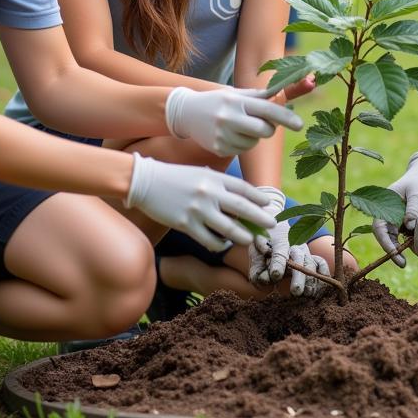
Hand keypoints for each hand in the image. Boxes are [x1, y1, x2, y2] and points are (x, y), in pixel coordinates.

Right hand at [124, 153, 275, 251]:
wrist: (145, 181)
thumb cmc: (175, 177)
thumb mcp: (200, 173)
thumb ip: (218, 183)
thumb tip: (238, 198)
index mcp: (214, 177)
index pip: (243, 188)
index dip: (258, 197)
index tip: (268, 205)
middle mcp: (209, 192)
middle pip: (242, 207)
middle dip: (259, 217)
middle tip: (272, 225)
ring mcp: (197, 209)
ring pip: (228, 227)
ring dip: (242, 235)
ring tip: (250, 239)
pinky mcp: (185, 224)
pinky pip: (208, 239)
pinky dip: (218, 244)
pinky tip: (223, 244)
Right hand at [165, 86, 302, 156]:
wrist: (186, 112)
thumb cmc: (220, 101)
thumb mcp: (238, 94)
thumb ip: (262, 95)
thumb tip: (288, 90)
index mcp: (237, 100)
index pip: (267, 109)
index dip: (286, 117)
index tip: (299, 125)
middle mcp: (229, 117)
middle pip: (265, 130)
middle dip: (269, 129)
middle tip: (263, 123)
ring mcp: (222, 135)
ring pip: (254, 143)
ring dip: (253, 137)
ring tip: (238, 126)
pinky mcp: (218, 148)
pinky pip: (241, 151)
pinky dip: (241, 144)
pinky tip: (229, 134)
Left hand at [247, 187, 329, 295]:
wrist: (276, 226)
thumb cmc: (264, 241)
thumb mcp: (255, 251)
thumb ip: (257, 266)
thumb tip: (265, 280)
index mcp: (278, 242)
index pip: (279, 253)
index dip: (278, 264)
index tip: (275, 275)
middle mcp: (294, 246)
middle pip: (299, 260)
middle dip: (298, 276)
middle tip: (296, 291)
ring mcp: (304, 251)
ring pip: (311, 263)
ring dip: (311, 279)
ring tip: (308, 293)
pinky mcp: (311, 257)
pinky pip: (321, 263)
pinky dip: (324, 274)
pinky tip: (320, 288)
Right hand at [371, 150, 417, 266]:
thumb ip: (413, 209)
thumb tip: (410, 227)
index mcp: (385, 205)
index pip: (379, 227)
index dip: (384, 242)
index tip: (394, 254)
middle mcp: (389, 214)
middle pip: (387, 237)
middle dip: (393, 251)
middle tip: (403, 264)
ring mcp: (398, 220)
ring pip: (398, 240)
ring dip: (407, 249)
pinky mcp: (408, 224)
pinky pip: (409, 238)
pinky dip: (416, 244)